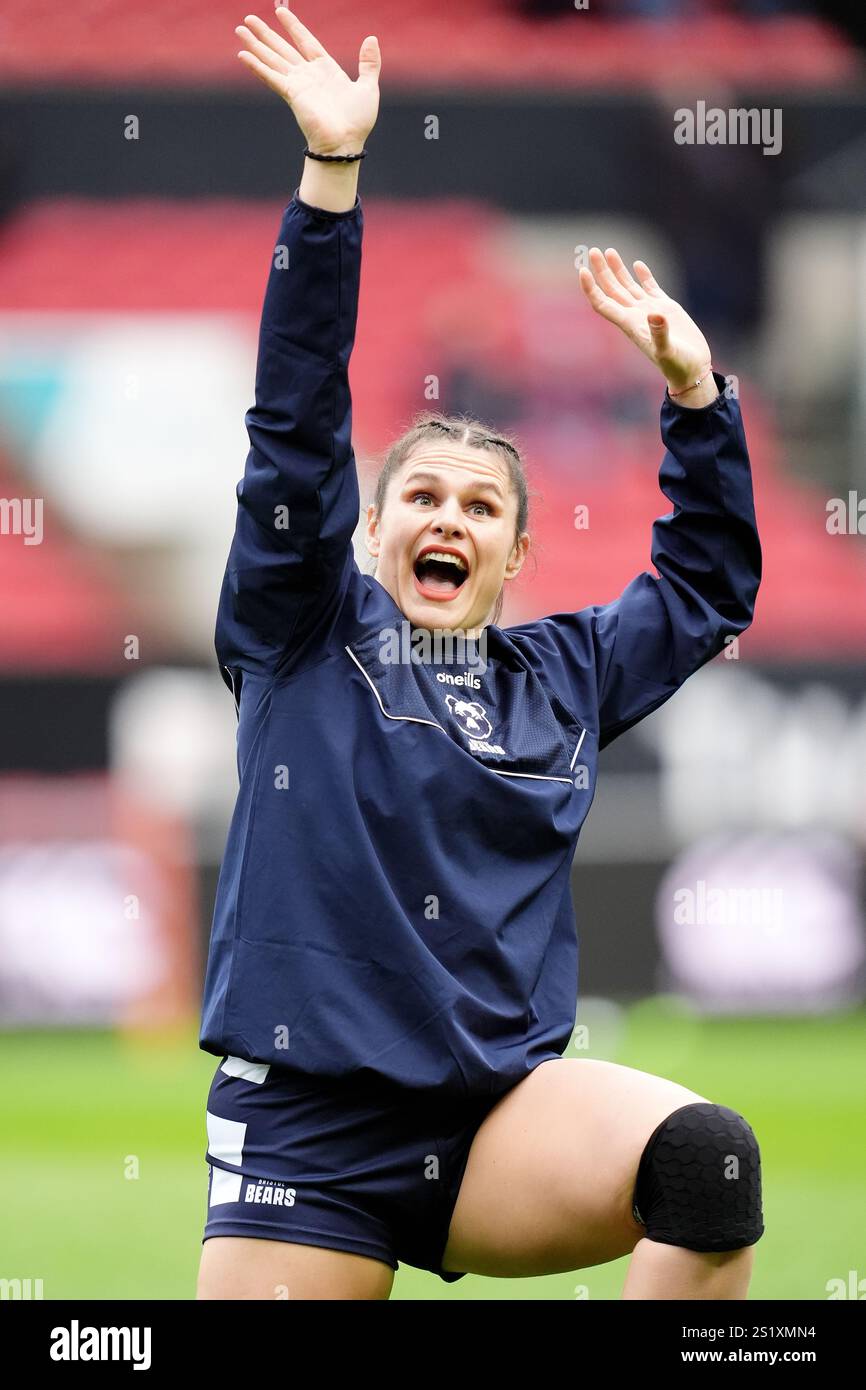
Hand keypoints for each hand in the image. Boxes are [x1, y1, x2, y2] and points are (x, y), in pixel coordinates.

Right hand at [235, 7, 380, 155]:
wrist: (345, 143)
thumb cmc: (357, 121)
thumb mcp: (368, 87)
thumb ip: (369, 63)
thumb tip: (371, 38)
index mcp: (326, 69)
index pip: (305, 41)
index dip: (293, 26)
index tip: (280, 12)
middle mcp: (308, 75)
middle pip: (282, 48)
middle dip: (266, 34)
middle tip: (248, 19)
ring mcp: (298, 84)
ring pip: (272, 59)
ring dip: (256, 45)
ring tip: (240, 30)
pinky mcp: (291, 94)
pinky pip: (270, 76)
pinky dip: (257, 66)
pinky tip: (242, 55)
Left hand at [579, 248, 712, 395]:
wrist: (692, 370)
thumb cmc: (677, 366)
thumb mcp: (669, 352)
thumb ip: (660, 334)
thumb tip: (654, 314)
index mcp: (630, 325)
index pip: (603, 303)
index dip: (591, 289)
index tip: (582, 272)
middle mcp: (636, 316)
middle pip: (612, 290)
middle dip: (601, 271)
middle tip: (592, 251)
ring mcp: (650, 311)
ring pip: (628, 286)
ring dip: (617, 269)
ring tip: (608, 251)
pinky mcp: (666, 308)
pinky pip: (650, 287)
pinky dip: (644, 275)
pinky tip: (637, 264)